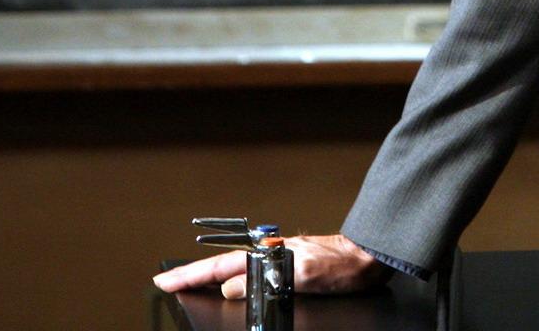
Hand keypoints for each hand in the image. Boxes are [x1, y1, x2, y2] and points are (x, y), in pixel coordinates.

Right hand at [153, 233, 391, 297]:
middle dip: (194, 274)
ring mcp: (281, 259)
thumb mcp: (304, 276)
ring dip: (211, 276)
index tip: (168, 280)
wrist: (370, 257)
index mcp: (270, 253)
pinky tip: (231, 285)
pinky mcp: (291, 266)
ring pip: (237, 268)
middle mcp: (272, 253)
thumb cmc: (344, 265)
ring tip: (189, 283)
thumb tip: (230, 286)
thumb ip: (265, 279)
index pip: (222, 265)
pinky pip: (253, 273)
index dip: (193, 275)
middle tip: (168, 282)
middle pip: (223, 265)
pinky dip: (235, 279)